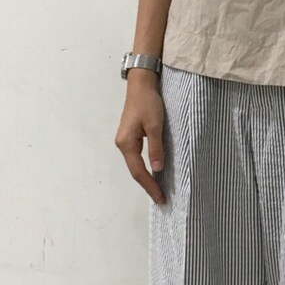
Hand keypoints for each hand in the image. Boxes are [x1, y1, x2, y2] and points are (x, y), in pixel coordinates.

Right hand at [115, 73, 165, 203]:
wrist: (141, 85)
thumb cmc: (148, 103)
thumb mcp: (155, 125)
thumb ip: (156, 147)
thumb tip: (157, 169)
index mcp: (126, 143)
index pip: (138, 171)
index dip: (150, 185)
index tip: (160, 198)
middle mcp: (122, 144)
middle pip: (135, 171)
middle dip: (148, 185)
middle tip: (161, 198)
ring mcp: (125, 141)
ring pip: (135, 165)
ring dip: (146, 177)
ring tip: (158, 190)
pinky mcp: (130, 137)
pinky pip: (137, 158)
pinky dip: (145, 167)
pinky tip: (153, 172)